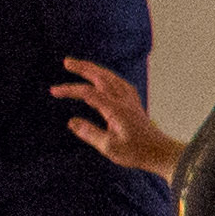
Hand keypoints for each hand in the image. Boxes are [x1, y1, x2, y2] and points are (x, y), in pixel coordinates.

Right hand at [50, 57, 183, 175]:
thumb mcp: (109, 147)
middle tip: (66, 62)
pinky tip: (105, 78)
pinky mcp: (134, 103)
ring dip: (95, 69)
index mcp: (116, 109)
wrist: (160, 153)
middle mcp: (124, 100)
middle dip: (83, 68)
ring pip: (111, 77)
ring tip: (80, 66)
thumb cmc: (136, 152)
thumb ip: (90, 133)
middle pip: (101, 77)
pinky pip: (120, 83)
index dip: (70, 90)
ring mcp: (130, 100)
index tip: (54, 91)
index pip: (88, 93)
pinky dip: (108, 76)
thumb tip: (71, 122)